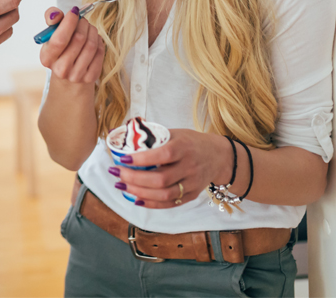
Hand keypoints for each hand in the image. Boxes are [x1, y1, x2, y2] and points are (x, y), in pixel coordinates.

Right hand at [39, 6, 103, 83]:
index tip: (74, 11)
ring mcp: (76, 75)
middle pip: (79, 39)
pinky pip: (100, 53)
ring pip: (91, 45)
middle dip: (83, 24)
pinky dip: (99, 41)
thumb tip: (56, 13)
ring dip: (92, 31)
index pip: (60, 39)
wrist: (68, 75)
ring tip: (89, 28)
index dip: (69, 22)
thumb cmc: (60, 50)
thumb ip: (51, 20)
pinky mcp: (90, 77)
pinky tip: (94, 39)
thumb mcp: (51, 35)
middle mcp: (61, 69)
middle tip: (82, 20)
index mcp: (47, 58)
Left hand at [109, 129, 233, 207]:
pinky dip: (151, 204)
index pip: (163, 155)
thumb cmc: (190, 142)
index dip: (142, 159)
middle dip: (134, 178)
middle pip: (161, 179)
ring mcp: (192, 183)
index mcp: (184, 147)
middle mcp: (189, 166)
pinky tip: (136, 199)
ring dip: (139, 192)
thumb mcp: (174, 133)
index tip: (123, 158)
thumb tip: (119, 132)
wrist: (218, 156)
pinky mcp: (192, 195)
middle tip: (117, 173)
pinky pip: (170, 203)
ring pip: (164, 194)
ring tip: (121, 186)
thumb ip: (151, 135)